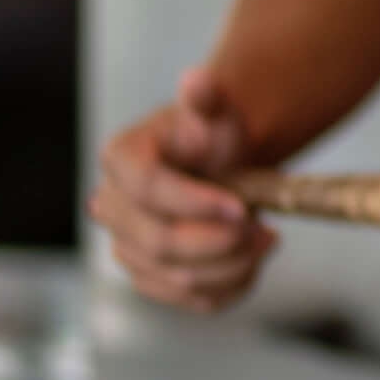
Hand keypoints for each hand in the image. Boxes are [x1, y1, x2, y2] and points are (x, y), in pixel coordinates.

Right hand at [90, 68, 273, 311]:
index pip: (147, 190)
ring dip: (230, 266)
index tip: (241, 208)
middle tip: (263, 229)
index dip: (195, 204)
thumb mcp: (216, 109)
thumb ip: (208, 97)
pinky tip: (253, 262)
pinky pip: (188, 300)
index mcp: (121, 159)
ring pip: (173, 277)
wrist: (225, 164)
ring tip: (266, 240)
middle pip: (156, 243)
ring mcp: (127, 246)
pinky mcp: (151, 278)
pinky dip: (228, 288)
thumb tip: (198, 80)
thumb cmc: (217, 133)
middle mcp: (112, 206)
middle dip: (217, 242)